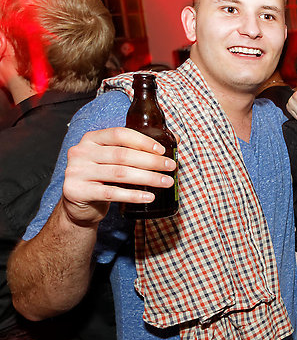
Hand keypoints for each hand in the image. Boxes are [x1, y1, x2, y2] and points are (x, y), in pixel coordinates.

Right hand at [62, 127, 176, 225]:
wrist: (78, 206)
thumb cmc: (101, 179)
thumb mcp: (114, 161)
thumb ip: (137, 149)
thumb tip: (176, 140)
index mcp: (91, 139)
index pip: (119, 134)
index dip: (142, 141)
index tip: (161, 150)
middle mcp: (81, 152)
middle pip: (122, 155)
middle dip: (151, 161)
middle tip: (171, 167)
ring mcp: (77, 172)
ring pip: (119, 173)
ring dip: (147, 178)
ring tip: (166, 182)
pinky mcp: (77, 191)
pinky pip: (111, 192)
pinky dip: (133, 195)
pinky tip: (149, 197)